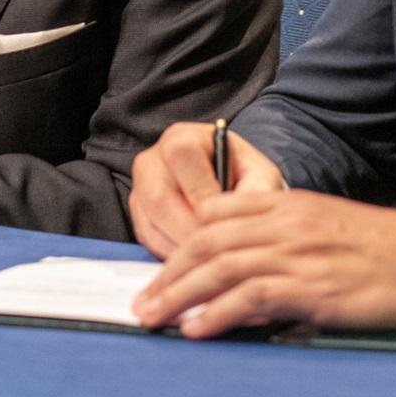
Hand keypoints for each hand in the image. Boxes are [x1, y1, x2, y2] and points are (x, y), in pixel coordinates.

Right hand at [128, 120, 284, 257]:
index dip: (204, 197)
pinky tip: (196, 258)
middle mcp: (152, 159)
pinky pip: (148, 238)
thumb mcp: (258, 175)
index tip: (227, 224)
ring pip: (151, 224)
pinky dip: (172, 253)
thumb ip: (257, 190)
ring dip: (181, 247)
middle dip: (191, 231)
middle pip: (160, 199)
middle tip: (218, 252)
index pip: (182, 160)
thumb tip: (245, 219)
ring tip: (211, 259)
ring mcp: (139, 186)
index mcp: (182, 138)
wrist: (227, 180)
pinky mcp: (136, 212)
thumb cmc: (242, 175)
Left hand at [130, 192, 395, 337]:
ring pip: (219, 268)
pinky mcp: (313, 287)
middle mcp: (286, 223)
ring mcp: (298, 253)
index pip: (216, 215)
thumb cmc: (389, 252)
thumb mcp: (329, 231)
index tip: (161, 272)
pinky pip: (251, 297)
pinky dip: (217, 314)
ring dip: (178, 296)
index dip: (181, 244)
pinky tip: (196, 331)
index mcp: (288, 204)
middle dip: (167, 274)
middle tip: (142, 303)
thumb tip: (249, 284)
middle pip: (206, 243)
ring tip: (152, 320)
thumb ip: (287, 243)